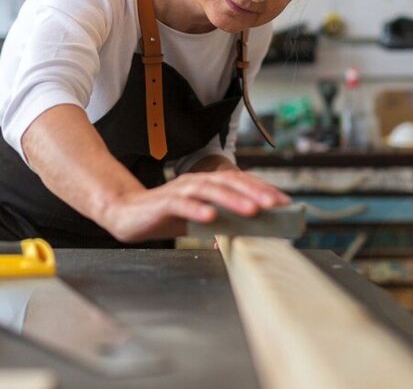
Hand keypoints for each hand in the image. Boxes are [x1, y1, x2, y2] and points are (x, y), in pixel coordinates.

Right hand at [101, 170, 290, 242]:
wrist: (127, 214)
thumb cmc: (167, 216)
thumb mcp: (201, 219)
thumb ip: (224, 220)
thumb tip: (253, 230)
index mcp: (208, 183)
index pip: (240, 182)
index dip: (263, 189)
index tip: (284, 202)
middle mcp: (196, 181)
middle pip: (229, 181)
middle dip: (254, 192)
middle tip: (275, 204)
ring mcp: (180, 190)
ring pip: (210, 190)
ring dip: (232, 199)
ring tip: (252, 210)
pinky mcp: (164, 203)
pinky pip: (182, 204)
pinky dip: (197, 209)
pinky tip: (211, 217)